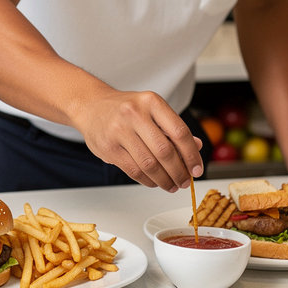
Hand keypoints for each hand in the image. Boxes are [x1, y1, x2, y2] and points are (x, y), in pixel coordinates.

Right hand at [77, 90, 204, 191]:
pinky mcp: (108, 147)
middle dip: (179, 172)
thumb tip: (197, 147)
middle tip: (184, 181)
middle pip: (165, 151)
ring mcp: (119, 130)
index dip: (191, 155)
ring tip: (171, 185)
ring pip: (149, 164)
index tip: (197, 169)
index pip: (179, 132)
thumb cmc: (125, 109)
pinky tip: (154, 182)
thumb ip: (173, 128)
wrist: (90, 106)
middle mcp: (134, 113)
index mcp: (151, 102)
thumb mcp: (151, 110)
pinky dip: (148, 181)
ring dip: (164, 180)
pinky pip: (133, 171)